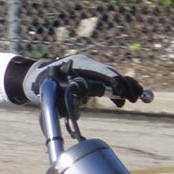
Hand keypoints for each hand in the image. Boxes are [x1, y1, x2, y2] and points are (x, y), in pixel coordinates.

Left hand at [21, 55, 142, 105]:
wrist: (37, 77)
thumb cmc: (41, 82)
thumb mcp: (50, 88)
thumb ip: (63, 96)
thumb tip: (74, 109)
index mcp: (78, 63)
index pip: (99, 69)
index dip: (111, 78)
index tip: (120, 88)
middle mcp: (87, 65)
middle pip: (109, 73)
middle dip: (124, 84)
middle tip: (136, 96)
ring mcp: (89, 71)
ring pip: (110, 78)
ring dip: (124, 87)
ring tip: (137, 98)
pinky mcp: (90, 79)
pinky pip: (106, 84)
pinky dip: (115, 91)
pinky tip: (121, 102)